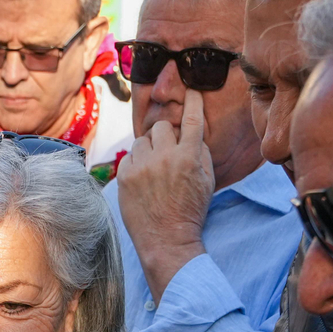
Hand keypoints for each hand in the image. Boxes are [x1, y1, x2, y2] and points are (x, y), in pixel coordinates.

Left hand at [115, 87, 214, 299]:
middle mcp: (165, 158)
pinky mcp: (125, 177)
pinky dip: (136, 164)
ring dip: (148, 150)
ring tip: (154, 171)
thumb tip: (191, 134)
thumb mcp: (207, 181)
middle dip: (165, 136)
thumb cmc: (190, 211)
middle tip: (167, 153)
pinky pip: (129, 157)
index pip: (192, 120)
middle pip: (161, 127)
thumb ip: (200, 153)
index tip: (191, 91)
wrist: (167, 240)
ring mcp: (142, 167)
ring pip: (142, 140)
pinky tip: (143, 180)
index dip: (193, 102)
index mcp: (189, 157)